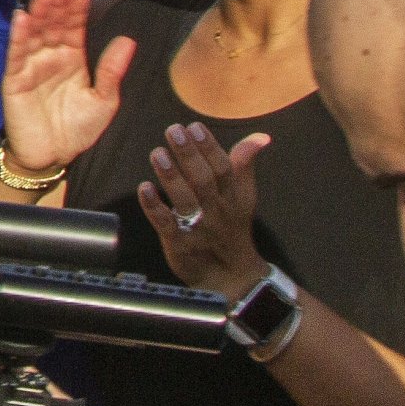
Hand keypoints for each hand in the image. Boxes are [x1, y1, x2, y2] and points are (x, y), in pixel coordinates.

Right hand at [0, 0, 132, 175]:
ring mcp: (30, 66)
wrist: (53, 157)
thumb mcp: (104, 101)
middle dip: (57, 3)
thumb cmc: (77, 129)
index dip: (77, 8)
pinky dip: (18, 36)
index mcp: (72, 59)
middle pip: (53, 24)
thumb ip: (112, 71)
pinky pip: (16, 55)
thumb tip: (129, 40)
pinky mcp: (14, 80)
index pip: (74, 27)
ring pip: (35, 33)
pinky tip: (22, 18)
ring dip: (39, 12)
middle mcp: (50, 57)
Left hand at [139, 122, 270, 299]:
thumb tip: (260, 137)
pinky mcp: (180, 245)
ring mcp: (199, 229)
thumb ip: (244, 165)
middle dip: (189, 155)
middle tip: (173, 131)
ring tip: (157, 153)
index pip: (224, 169)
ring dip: (171, 177)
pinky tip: (144, 188)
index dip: (210, 148)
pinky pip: (167, 225)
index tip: (194, 127)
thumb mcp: (243, 197)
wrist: (231, 278)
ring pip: (185, 201)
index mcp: (233, 198)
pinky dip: (155, 207)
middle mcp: (217, 212)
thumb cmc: (231, 228)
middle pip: (204, 181)